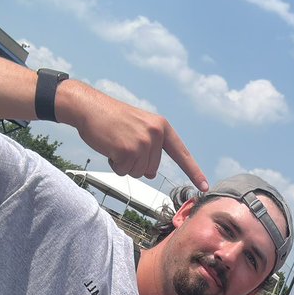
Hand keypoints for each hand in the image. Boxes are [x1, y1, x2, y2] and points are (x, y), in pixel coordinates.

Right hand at [58, 80, 208, 189]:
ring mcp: (142, 143)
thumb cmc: (112, 119)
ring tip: (116, 143)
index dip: (193, 172)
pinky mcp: (127, 150)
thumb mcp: (140, 127)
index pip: (181, 154)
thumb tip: (152, 173)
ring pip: (138, 172)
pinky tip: (109, 146)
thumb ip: (151, 148)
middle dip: (135, 163)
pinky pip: (123, 171)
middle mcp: (155, 135)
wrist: (89, 107)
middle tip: (123, 143)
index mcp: (161, 127)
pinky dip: (114, 164)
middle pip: (152, 169)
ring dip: (124, 164)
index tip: (204, 187)